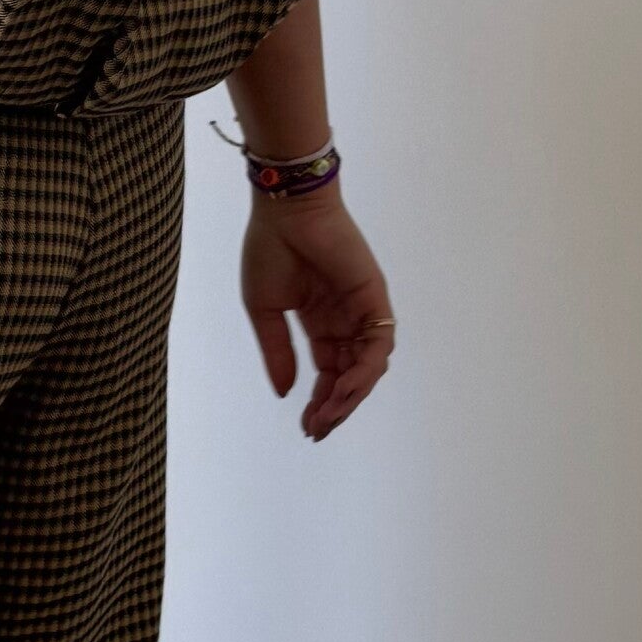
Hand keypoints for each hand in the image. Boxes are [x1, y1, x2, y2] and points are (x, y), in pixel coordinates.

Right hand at [240, 186, 394, 439]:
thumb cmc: (270, 250)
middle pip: (349, 375)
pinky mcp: (374, 299)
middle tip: (318, 430)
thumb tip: (286, 394)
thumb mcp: (265, 310)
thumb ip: (278, 352)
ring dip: (350, 395)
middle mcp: (345, 321)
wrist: (285, 210)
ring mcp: (362, 311)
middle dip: (336, 407)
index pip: (328, 372)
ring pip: (367, 366)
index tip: (307, 427)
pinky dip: (364, 371)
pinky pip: (377, 344)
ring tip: (328, 415)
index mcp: (320, 323)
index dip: (320, 402)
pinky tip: (343, 389)